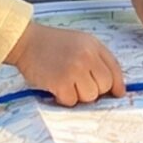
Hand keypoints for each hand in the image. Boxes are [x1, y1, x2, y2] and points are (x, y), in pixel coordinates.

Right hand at [4, 23, 127, 105]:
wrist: (26, 41)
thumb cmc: (53, 44)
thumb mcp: (80, 43)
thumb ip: (98, 60)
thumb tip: (117, 90)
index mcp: (94, 46)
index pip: (115, 70)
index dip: (116, 85)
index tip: (115, 94)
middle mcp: (87, 56)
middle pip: (104, 86)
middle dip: (94, 90)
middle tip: (79, 85)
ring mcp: (74, 69)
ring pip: (89, 96)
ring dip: (78, 95)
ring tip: (67, 84)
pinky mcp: (60, 82)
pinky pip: (71, 101)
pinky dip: (64, 98)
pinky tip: (56, 88)